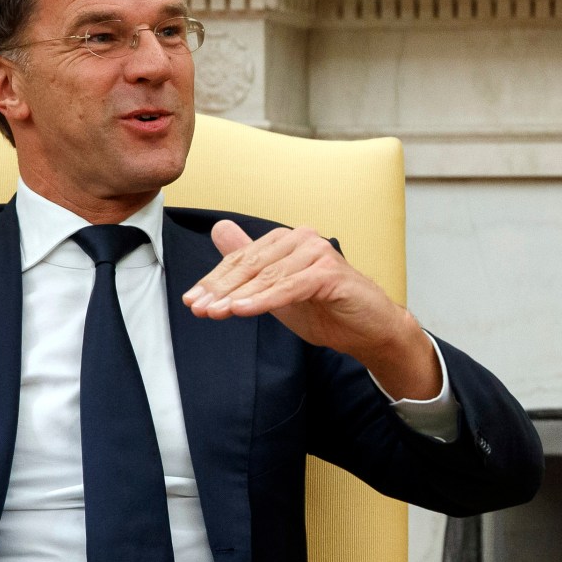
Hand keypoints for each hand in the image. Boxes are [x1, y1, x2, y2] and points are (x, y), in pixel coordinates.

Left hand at [184, 219, 439, 397]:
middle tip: (198, 309)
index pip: (242, 259)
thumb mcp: (277, 291)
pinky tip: (241, 310)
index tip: (192, 301)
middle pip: (251, 265)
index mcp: (287, 240)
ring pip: (268, 276)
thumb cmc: (326, 310)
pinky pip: (290, 287)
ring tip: (214, 313)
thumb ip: (251, 263)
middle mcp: (302, 239)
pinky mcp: (331, 272)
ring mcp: (318, 252)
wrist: (369, 331)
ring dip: (238, 296)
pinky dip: (264, 299)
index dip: (214, 280)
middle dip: (220, 289)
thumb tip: (219, 230)